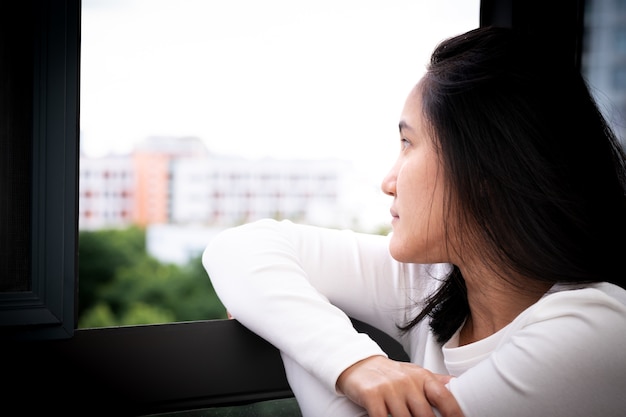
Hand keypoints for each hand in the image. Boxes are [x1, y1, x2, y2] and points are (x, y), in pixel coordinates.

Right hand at [336, 355, 463, 416]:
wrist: (357, 364)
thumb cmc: (388, 373)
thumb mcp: (414, 374)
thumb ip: (436, 382)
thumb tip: (458, 386)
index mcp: (421, 377)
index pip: (444, 398)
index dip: (454, 414)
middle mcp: (407, 381)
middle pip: (425, 415)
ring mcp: (389, 388)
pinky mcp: (371, 395)